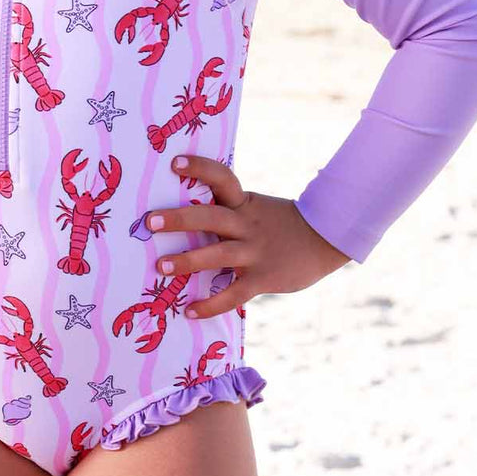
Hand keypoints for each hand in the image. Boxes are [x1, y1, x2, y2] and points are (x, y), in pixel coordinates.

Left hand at [147, 152, 351, 319]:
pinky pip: (234, 293)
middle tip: (151, 222)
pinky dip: (211, 304)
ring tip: (161, 267)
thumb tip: (186, 215)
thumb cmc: (281, 224)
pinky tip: (191, 312)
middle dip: (180, 219)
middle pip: (211, 217)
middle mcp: (247, 224)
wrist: (326, 240)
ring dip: (187, 261)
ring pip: (218, 254)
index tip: (174, 163)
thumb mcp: (257, 209)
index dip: (199, 168)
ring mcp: (255, 251)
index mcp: (245, 203)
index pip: (222, 178)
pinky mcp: (264, 278)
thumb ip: (229, 211)